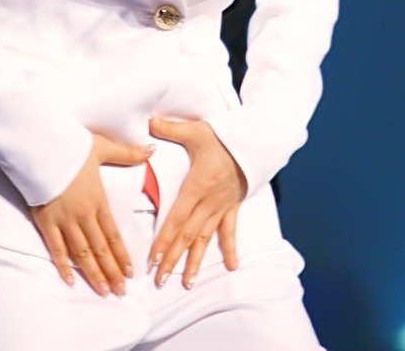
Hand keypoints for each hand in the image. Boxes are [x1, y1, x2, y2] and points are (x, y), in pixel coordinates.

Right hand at [31, 133, 151, 297]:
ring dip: (93, 274)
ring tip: (103, 291)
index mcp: (98, 200)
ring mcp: (64, 220)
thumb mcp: (103, 147)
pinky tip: (70, 279)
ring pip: (82, 253)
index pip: (113, 234)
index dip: (122, 255)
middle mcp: (83, 215)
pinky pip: (56, 248)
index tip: (130, 273)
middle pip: (100, 249)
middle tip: (120, 292)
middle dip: (112, 272)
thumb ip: (128, 153)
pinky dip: (63, 265)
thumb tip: (151, 150)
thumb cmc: (72, 146)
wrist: (41, 146)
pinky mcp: (46, 222)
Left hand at [147, 117, 246, 289]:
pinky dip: (229, 249)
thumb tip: (149, 122)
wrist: (255, 141)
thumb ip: (170, 129)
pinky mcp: (233, 205)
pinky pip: (230, 231)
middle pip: (188, 234)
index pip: (177, 217)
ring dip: (196, 260)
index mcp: (198, 185)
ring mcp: (222, 206)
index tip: (154, 258)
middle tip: (161, 278)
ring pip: (205, 237)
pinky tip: (231, 266)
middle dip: (173, 258)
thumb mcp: (196, 130)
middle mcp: (209, 201)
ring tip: (187, 282)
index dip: (165, 239)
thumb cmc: (225, 136)